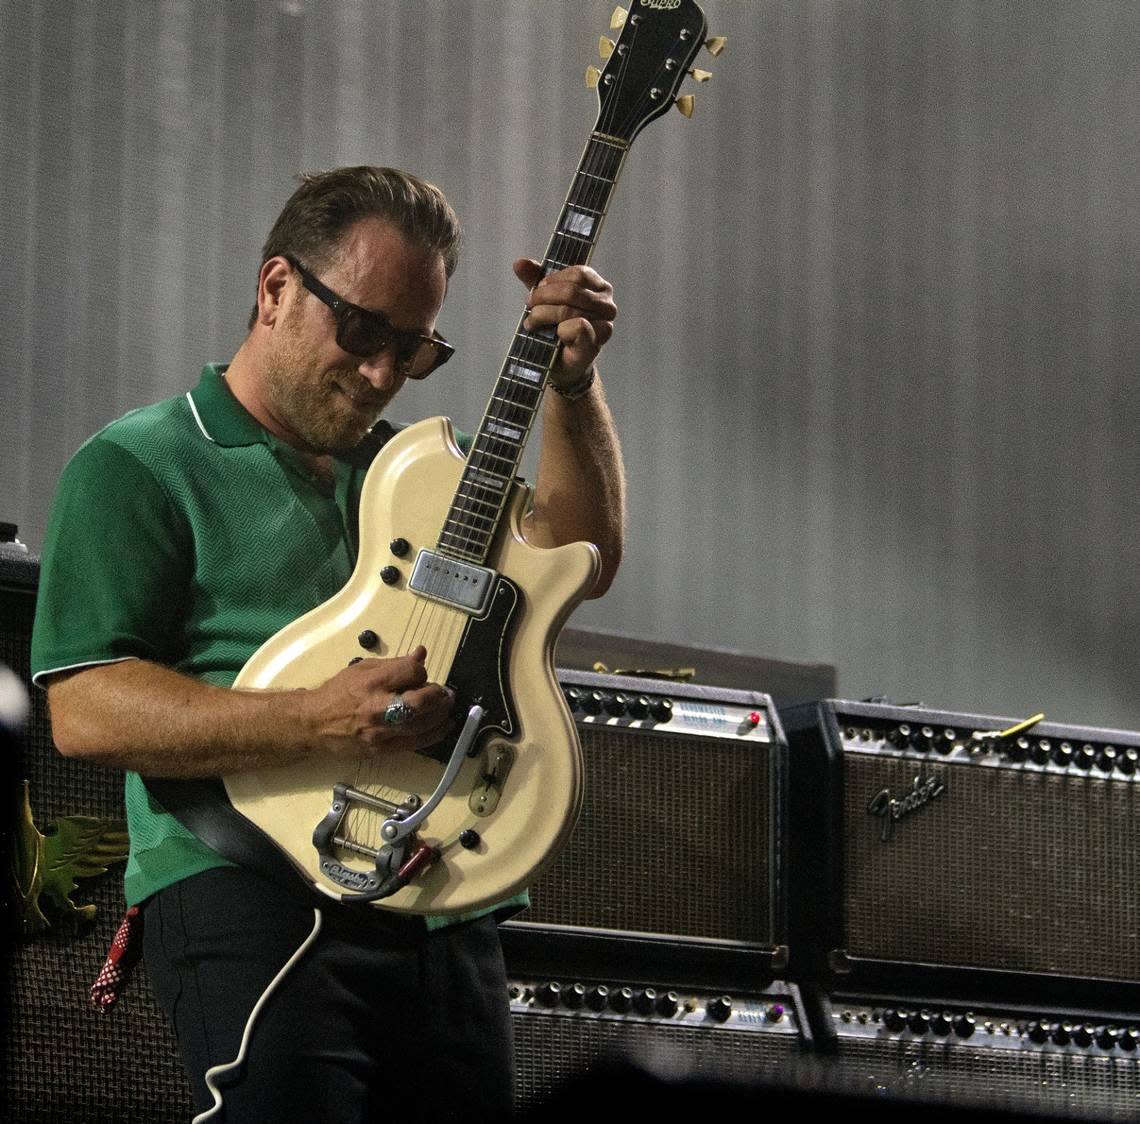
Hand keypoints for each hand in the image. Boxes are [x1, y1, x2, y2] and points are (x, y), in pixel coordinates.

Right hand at [312, 645, 455, 756]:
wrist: (313, 724)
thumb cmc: (337, 693)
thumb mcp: (362, 668)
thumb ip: (394, 664)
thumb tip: (421, 654)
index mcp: (372, 683)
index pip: (411, 672)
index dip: (421, 670)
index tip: (420, 672)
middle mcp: (377, 708)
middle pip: (419, 702)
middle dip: (439, 696)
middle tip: (446, 693)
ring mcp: (380, 732)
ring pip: (421, 725)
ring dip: (441, 715)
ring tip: (447, 708)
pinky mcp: (382, 750)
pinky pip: (415, 743)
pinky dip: (433, 735)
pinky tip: (443, 727)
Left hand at [514, 259, 615, 389]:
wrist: (559, 364)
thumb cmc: (555, 329)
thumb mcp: (544, 299)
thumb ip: (535, 279)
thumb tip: (519, 262)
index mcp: (599, 288)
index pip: (579, 273)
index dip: (553, 280)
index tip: (537, 290)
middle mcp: (607, 305)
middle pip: (571, 291)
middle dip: (543, 298)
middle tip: (530, 307)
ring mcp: (605, 325)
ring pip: (568, 310)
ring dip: (543, 315)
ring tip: (532, 323)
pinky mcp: (596, 343)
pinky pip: (576, 326)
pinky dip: (558, 330)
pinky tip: (553, 336)